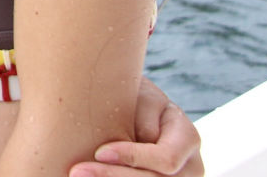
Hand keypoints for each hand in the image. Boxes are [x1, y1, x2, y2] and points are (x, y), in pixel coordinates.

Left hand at [71, 78, 202, 176]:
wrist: (130, 107)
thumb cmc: (134, 98)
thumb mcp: (141, 97)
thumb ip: (143, 117)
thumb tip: (140, 139)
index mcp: (188, 138)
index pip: (166, 159)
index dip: (133, 158)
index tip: (99, 152)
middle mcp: (189, 166)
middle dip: (113, 176)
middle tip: (77, 172)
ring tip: (78, 175)